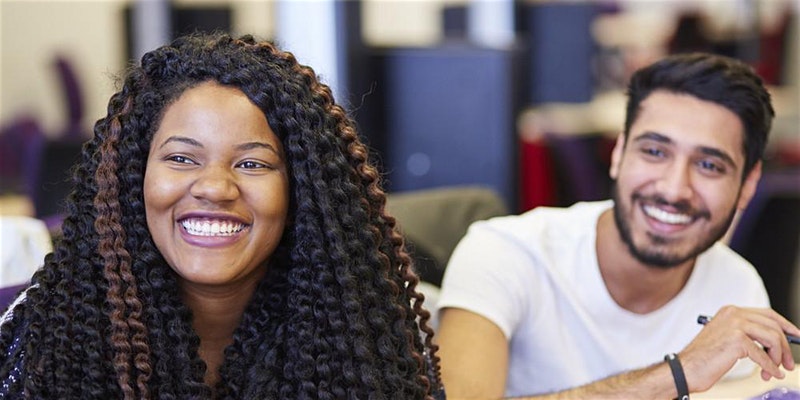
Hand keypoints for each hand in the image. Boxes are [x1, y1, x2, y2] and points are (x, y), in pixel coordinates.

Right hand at [679, 306, 799, 391]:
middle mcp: (733, 314)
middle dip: (785, 347)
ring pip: (772, 339)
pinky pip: (763, 355)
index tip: (796, 336)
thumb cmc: (704, 357)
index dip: (785, 325)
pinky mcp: (736, 340)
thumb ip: (747, 333)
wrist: (686, 368)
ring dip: (778, 357)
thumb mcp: (727, 338)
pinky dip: (770, 367)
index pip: (767, 313)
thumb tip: (775, 341)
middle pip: (773, 326)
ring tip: (775, 370)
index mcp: (731, 311)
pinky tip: (770, 374)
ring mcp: (735, 325)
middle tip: (788, 362)